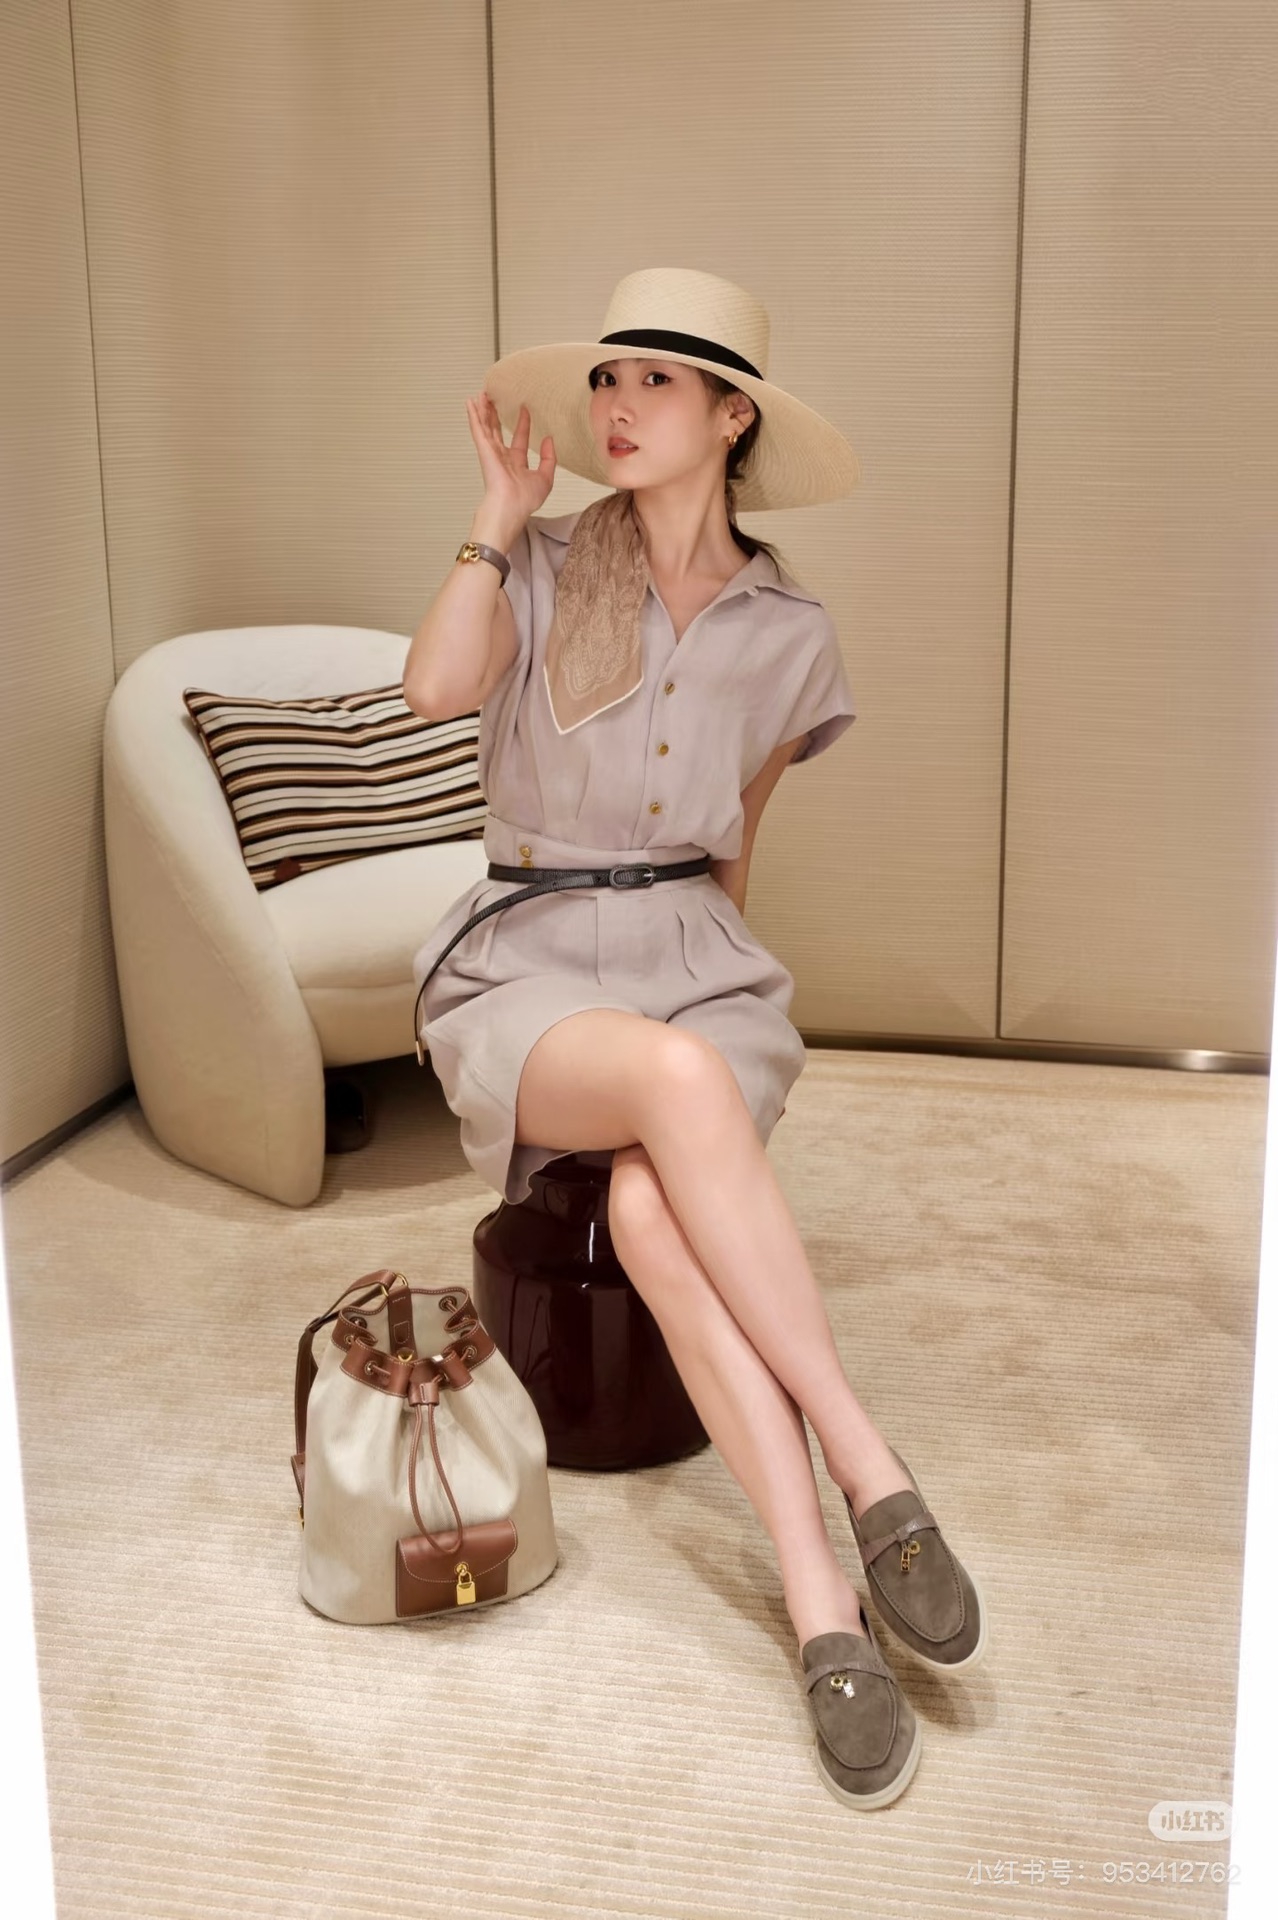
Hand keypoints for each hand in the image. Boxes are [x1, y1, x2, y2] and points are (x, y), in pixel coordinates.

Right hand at [465, 392, 555, 526]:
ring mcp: (491, 453)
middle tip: (495, 399)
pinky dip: (473, 416)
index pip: (519, 439)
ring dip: (483, 410)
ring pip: (486, 426)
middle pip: (497, 431)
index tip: (525, 410)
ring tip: (482, 394)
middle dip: (496, 415)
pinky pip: (477, 429)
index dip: (522, 424)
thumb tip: (549, 439)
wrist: (510, 506)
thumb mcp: (546, 478)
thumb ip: (549, 459)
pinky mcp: (483, 449)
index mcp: (515, 464)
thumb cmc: (525, 500)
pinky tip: (470, 403)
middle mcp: (501, 457)